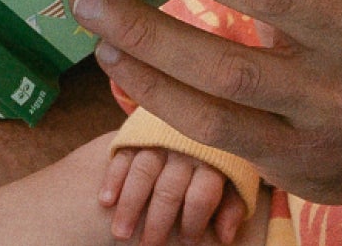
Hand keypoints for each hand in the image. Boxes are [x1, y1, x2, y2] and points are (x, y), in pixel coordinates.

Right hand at [97, 142, 248, 244]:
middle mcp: (186, 149)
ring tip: (120, 234)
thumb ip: (232, 206)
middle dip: (157, 222)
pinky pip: (122, 156)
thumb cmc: (221, 158)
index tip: (186, 243)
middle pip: (168, 189)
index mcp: (215, 161)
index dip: (193, 222)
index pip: (201, 196)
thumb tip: (225, 237)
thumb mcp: (236, 179)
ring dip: (129, 206)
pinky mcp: (137, 133)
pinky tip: (105, 202)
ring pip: (142, 173)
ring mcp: (159, 139)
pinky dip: (112, 179)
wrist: (204, 108)